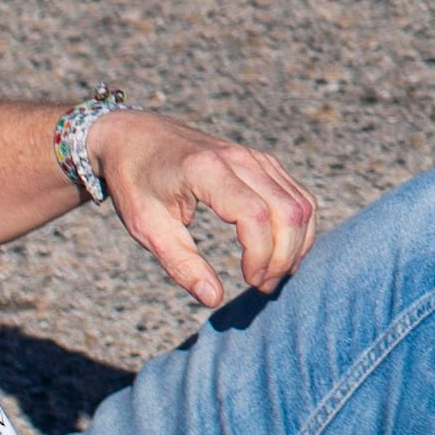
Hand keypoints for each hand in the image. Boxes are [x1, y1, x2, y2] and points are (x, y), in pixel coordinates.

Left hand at [84, 105, 317, 307]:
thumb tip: (214, 298)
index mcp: (206, 170)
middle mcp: (238, 158)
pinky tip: (282, 251)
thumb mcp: (146, 227)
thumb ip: (181, 264)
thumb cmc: (134, 182)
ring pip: (301, 203)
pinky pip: (297, 194)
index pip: (254, 215)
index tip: (247, 282)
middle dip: (283, 257)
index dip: (260, 255)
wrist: (133, 135)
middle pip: (288, 211)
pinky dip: (298, 226)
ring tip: (273, 274)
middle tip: (263, 287)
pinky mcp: (261, 161)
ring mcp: (254, 156)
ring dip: (296, 244)